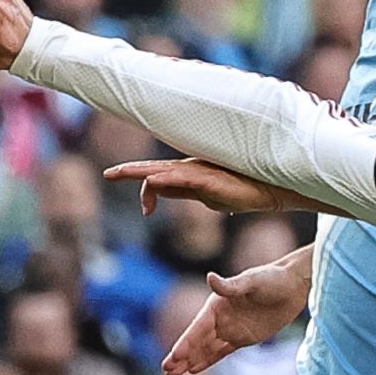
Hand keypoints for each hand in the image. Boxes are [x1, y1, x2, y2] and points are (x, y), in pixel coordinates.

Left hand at [105, 157, 320, 215]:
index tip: (139, 205)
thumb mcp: (204, 196)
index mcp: (187, 174)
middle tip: (108, 174)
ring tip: (118, 174)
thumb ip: (181, 192)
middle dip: (129, 171)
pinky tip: (151, 181)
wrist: (267, 191)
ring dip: (139, 173)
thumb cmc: (238, 191)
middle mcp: (190, 169)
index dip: (141, 185)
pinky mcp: (210, 179)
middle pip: (153, 169)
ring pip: (163, 171)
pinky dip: (165, 180)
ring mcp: (200, 172)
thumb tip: (157, 193)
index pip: (156, 176)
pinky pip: (183, 178)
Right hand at [162, 251, 315, 374]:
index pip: (198, 327)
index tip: (174, 357)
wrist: (294, 285)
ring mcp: (231, 329)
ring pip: (206, 349)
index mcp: (217, 304)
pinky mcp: (244, 338)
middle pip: (197, 340)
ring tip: (174, 374)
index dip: (186, 343)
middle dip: (182, 355)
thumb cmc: (272, 278)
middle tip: (166, 370)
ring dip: (191, 360)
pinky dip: (208, 360)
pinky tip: (195, 368)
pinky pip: (222, 352)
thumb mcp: (252, 281)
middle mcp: (220, 318)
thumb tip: (210, 277)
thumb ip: (231, 285)